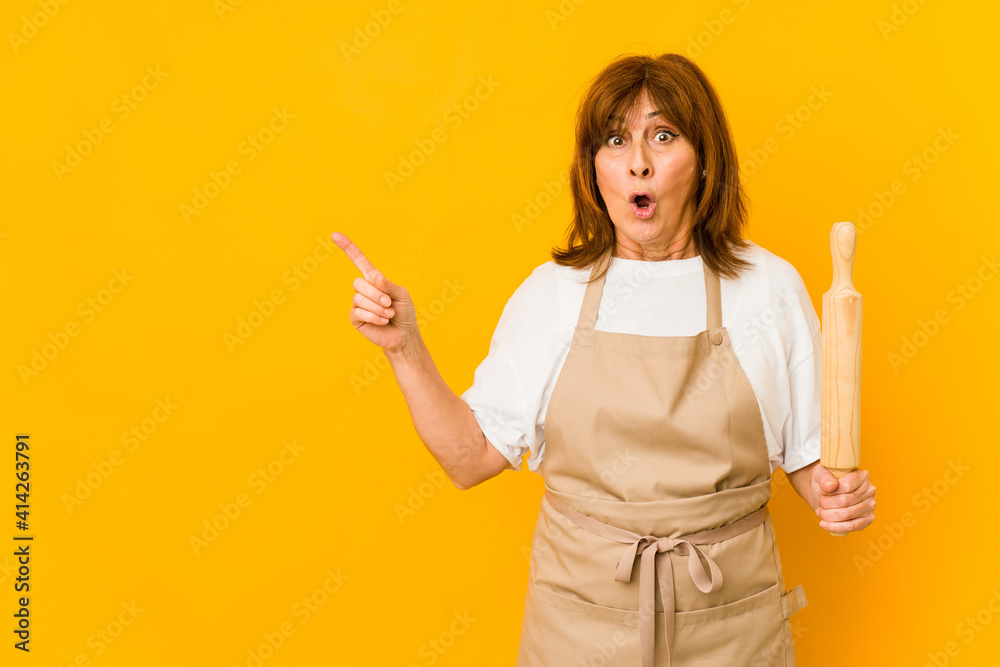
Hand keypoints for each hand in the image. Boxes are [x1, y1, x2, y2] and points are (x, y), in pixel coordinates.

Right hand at [333, 231, 417, 352]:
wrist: (404, 334)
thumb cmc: (404, 312)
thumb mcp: (402, 294)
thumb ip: (388, 285)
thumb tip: (373, 278)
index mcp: (374, 280)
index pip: (359, 261)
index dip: (348, 248)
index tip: (334, 235)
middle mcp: (363, 290)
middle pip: (358, 282)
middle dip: (376, 293)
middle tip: (389, 303)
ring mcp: (358, 304)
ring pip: (359, 298)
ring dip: (378, 307)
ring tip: (389, 314)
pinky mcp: (355, 318)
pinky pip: (359, 312)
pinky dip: (374, 316)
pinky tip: (383, 320)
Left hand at [811, 464, 875, 533]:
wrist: (826, 491)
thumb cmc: (826, 481)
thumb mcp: (821, 473)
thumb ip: (825, 478)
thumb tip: (830, 487)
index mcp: (862, 476)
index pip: (846, 486)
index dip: (830, 492)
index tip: (822, 492)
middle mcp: (869, 490)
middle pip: (845, 501)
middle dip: (827, 504)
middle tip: (820, 503)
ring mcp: (870, 506)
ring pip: (847, 515)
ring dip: (828, 515)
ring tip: (819, 512)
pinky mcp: (868, 519)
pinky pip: (852, 526)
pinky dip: (835, 527)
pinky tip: (824, 524)